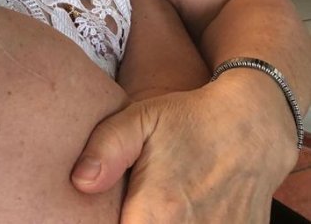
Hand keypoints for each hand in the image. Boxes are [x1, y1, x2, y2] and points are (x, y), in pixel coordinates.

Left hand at [70, 79, 298, 221]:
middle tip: (135, 206)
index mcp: (158, 211)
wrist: (252, 127)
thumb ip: (106, 149)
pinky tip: (185, 211)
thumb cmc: (189, 121)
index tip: (111, 212)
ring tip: (160, 207)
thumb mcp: (141, 118)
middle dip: (136, 223)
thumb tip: (79, 182)